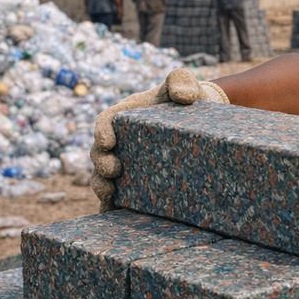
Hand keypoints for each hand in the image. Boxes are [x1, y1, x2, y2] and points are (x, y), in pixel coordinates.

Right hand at [90, 68, 227, 210]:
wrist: (199, 120)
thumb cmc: (187, 97)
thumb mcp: (184, 83)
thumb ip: (181, 80)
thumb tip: (184, 96)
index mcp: (124, 116)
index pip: (105, 122)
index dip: (101, 132)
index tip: (108, 141)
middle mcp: (120, 142)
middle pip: (99, 154)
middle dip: (101, 164)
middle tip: (113, 171)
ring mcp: (127, 164)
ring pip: (103, 178)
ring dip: (102, 187)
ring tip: (111, 195)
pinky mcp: (138, 183)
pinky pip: (120, 197)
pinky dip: (114, 207)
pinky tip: (118, 217)